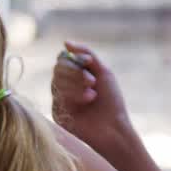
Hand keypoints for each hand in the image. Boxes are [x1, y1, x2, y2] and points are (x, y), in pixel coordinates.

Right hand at [51, 41, 133, 156]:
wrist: (114, 127)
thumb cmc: (111, 101)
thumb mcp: (103, 72)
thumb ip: (87, 54)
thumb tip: (65, 42)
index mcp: (74, 77)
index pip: (63, 60)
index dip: (74, 59)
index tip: (89, 63)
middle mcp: (64, 88)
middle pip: (58, 69)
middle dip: (75, 72)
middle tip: (92, 81)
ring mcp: (59, 100)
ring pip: (57, 81)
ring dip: (76, 84)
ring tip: (93, 94)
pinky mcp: (57, 113)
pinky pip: (58, 96)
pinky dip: (75, 94)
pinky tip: (88, 101)